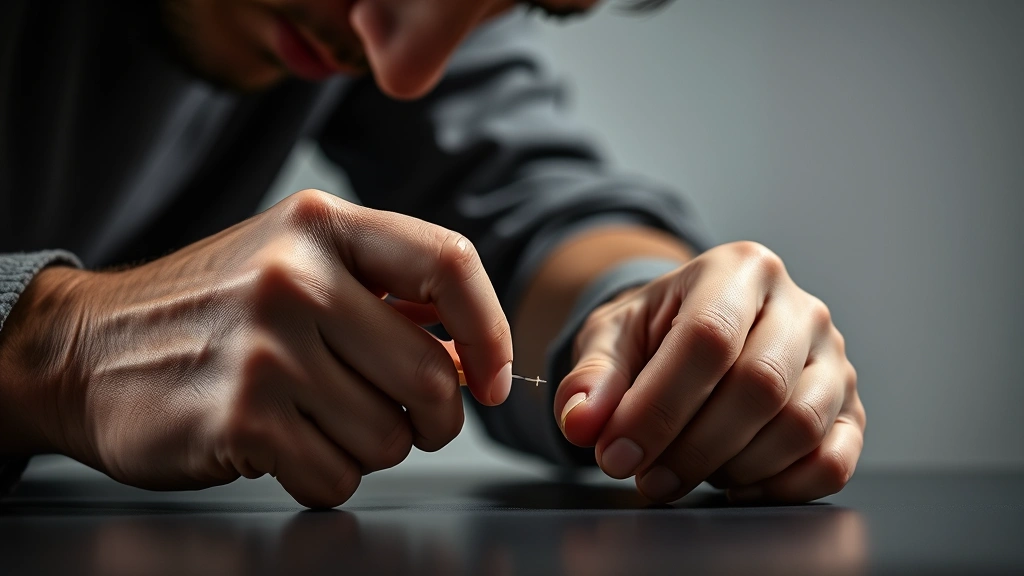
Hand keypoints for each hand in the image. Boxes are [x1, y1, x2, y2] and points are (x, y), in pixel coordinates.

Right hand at [0, 189, 511, 506]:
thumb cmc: (212, 309)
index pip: (449, 264)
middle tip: (404, 420)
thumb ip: (383, 291)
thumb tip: (472, 354)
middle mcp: (297, 277)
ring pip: (389, 438)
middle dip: (433, 418)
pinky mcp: (241, 419)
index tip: (491, 378)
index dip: (490, 331)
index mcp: (321, 226)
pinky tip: (285, 446)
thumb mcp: (293, 261)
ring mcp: (267, 349)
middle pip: (433, 375)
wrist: (86, 348)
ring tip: (320, 420)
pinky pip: (338, 478)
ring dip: (370, 448)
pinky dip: (325, 478)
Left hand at [554, 241, 864, 503]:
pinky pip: (834, 460)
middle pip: (759, 385)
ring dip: (733, 468)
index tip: (616, 453)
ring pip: (799, 426)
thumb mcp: (611, 338)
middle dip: (693, 447)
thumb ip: (591, 376)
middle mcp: (798, 307)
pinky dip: (783, 487)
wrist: (699, 331)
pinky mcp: (849, 407)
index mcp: (737, 269)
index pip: (708, 338)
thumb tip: (581, 421)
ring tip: (684, 473)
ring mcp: (832, 358)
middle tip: (646, 477)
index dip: (658, 406)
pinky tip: (735, 483)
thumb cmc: (655, 332)